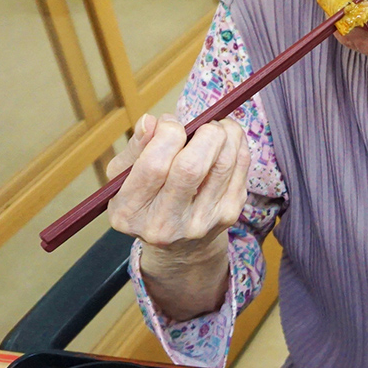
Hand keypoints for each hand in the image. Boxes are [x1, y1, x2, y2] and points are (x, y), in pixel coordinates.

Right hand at [107, 113, 249, 265]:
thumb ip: (136, 148)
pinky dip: (238, 145)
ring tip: (216, 128)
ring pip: (223, 163)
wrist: (179, 246)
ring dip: (226, 134)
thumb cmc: (148, 199)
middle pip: (192, 166)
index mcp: (130, 211)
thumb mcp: (125, 178)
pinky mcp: (229, 214)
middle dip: (202, 133)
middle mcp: (165, 223)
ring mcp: (201, 221)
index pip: (154, 165)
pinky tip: (227, 141)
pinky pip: (241, 167)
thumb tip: (152, 121)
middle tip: (202, 124)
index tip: (170, 124)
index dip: (167, 134)